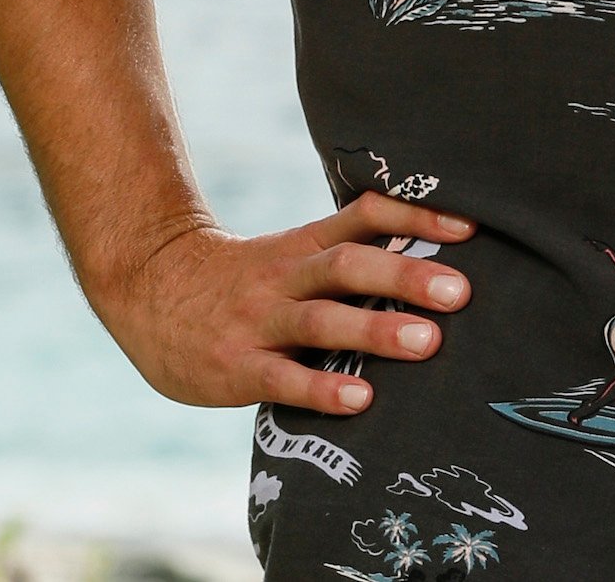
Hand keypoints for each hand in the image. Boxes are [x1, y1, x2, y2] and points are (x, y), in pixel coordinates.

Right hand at [92, 190, 475, 412]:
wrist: (145, 287)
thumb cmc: (239, 281)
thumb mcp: (287, 256)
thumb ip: (342, 259)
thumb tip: (425, 262)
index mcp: (302, 245)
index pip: (363, 217)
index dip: (414, 218)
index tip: (469, 227)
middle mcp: (284, 277)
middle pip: (348, 266)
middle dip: (406, 277)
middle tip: (462, 292)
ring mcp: (257, 321)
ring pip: (321, 320)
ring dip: (375, 329)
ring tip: (428, 342)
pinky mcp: (234, 367)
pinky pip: (282, 377)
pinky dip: (322, 387)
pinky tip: (360, 398)